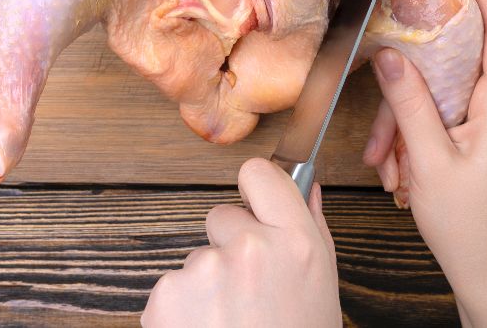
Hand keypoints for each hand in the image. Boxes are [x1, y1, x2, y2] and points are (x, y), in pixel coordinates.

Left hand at [142, 158, 340, 326]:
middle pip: (222, 217)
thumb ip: (312, 229)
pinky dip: (182, 310)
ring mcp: (203, 271)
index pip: (260, 174)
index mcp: (295, 243)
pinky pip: (172, 288)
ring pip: (197, 258)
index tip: (254, 207)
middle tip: (247, 294)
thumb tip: (307, 184)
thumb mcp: (321, 289)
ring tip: (228, 323)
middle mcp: (249, 248)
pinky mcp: (165, 296)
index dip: (255, 191)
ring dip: (206, 285)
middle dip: (229, 247)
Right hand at [364, 0, 486, 326]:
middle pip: (459, 57)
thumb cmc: (467, 221)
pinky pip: (429, 117)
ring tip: (382, 154)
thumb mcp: (430, 159)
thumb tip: (390, 55)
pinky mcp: (461, 137)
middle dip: (418, 61)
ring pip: (435, 92)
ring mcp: (477, 122)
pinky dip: (404, 135)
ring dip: (401, 115)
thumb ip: (410, 104)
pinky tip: (389, 166)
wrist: (480, 267)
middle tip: (391, 35)